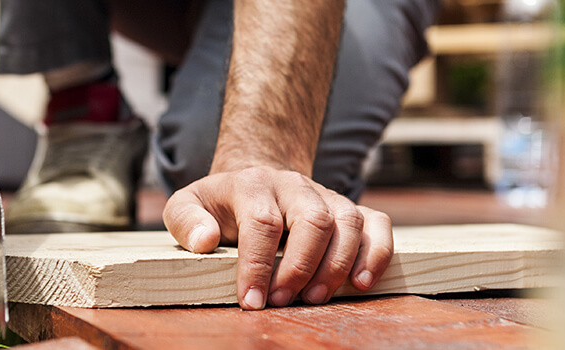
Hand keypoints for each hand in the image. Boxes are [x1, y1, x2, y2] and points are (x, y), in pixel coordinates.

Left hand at [163, 166, 393, 309]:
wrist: (253, 184)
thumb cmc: (219, 206)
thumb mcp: (188, 206)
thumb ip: (187, 221)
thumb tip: (205, 241)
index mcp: (254, 184)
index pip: (263, 222)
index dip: (259, 265)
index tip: (252, 301)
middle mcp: (295, 185)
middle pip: (313, 220)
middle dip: (300, 267)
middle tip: (283, 301)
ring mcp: (326, 196)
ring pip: (347, 222)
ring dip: (337, 265)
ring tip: (316, 299)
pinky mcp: (349, 210)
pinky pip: (377, 223)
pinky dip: (377, 252)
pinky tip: (362, 282)